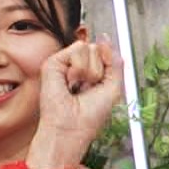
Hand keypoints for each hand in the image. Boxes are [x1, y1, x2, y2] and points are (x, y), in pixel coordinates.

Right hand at [26, 36, 122, 168]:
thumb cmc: (89, 117)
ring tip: (78, 87)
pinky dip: (79, 68)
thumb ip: (115, 62)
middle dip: (98, 71)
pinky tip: (70, 82)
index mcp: (89, 73)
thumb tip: (105, 40)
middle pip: (98, 49)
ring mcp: (64, 64)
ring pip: (90, 48)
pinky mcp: (53, 63)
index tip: (100, 80)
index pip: (103, 52)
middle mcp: (75, 67)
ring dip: (90, 71)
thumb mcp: (113, 87)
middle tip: (87, 88)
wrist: (71, 129)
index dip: (107, 61)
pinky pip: (78, 48)